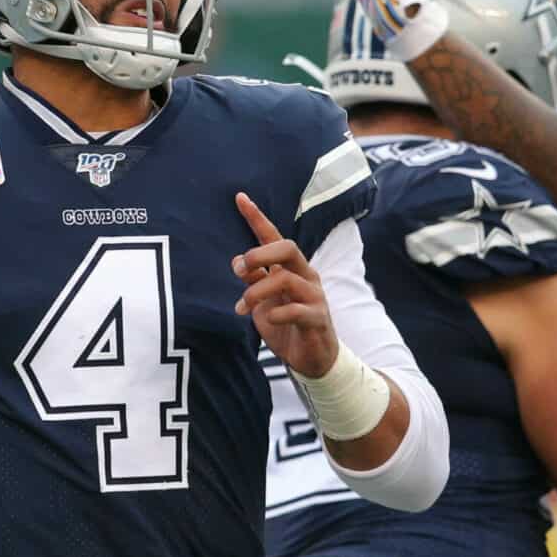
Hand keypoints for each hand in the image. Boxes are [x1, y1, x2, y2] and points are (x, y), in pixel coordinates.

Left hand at [232, 192, 336, 377]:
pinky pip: (297, 310)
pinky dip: (278, 314)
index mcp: (290, 267)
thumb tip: (237, 262)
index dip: (257, 217)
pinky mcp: (318, 318)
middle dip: (259, 254)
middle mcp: (305, 275)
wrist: (312, 359)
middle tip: (241, 270)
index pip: (273, 237)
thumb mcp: (263, 302)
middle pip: (286, 247)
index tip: (239, 197)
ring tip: (242, 307)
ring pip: (286, 278)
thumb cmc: (286, 325)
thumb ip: (253, 281)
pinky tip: (269, 322)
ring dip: (257, 291)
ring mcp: (314, 295)